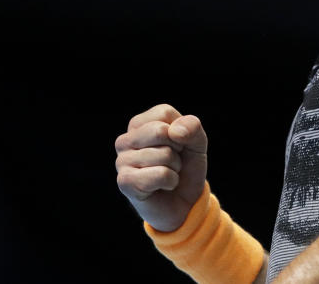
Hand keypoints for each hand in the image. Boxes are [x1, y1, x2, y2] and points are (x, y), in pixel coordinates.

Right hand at [115, 104, 208, 231]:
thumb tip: (174, 132)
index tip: (178, 145)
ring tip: (167, 175)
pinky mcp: (125, 182)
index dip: (180, 131)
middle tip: (173, 162)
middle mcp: (125, 140)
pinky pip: (160, 174)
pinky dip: (171, 181)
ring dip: (175, 168)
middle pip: (160, 131)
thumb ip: (192, 128)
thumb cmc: (186, 168)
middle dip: (177, 149)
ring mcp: (121, 161)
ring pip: (163, 154)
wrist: (184, 203)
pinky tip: (163, 186)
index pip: (163, 113)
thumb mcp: (196, 143)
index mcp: (139, 124)